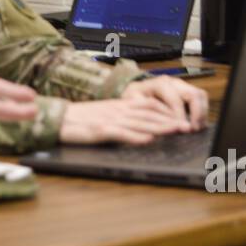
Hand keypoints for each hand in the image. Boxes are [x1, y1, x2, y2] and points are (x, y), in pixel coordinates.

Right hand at [58, 96, 193, 144]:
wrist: (60, 118)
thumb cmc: (82, 118)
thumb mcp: (106, 112)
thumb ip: (124, 115)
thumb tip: (143, 124)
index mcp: (120, 105)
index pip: (149, 105)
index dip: (167, 111)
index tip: (181, 118)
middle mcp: (118, 110)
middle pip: (148, 114)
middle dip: (169, 120)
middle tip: (186, 126)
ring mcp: (110, 120)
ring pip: (139, 122)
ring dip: (158, 127)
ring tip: (174, 131)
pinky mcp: (100, 131)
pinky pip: (120, 133)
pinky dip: (135, 137)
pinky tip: (146, 140)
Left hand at [121, 77, 208, 130]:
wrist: (135, 94)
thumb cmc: (133, 99)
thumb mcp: (133, 103)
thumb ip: (145, 109)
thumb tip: (160, 120)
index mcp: (160, 83)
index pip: (175, 99)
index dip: (179, 115)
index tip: (180, 129)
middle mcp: (174, 82)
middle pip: (193, 94)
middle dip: (196, 113)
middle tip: (193, 129)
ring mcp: (182, 86)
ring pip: (200, 95)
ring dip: (202, 113)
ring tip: (197, 128)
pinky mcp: (188, 92)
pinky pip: (201, 99)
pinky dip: (202, 112)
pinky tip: (197, 125)